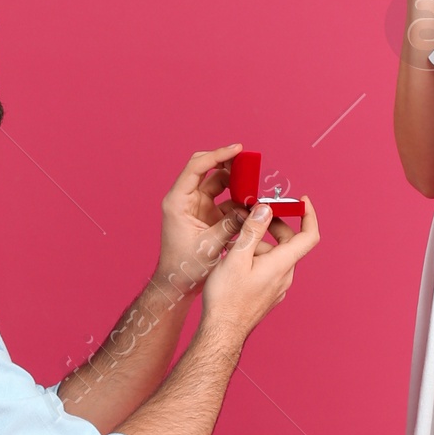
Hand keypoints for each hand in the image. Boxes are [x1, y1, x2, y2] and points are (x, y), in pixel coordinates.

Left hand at [156, 144, 245, 296]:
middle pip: (208, 170)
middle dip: (229, 164)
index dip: (218, 155)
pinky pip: (225, 201)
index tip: (238, 149)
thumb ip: (232, 224)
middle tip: (250, 162)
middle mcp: (186, 200)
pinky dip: (239, 201)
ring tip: (255, 185)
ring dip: (237, 184)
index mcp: (178, 201)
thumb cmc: (185, 267)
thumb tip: (254, 209)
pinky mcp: (207, 216)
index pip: (197, 167)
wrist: (178, 285)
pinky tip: (252, 205)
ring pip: (219, 185)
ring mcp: (196, 207)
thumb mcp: (211, 244)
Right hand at [200, 198, 319, 338]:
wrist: (221, 332)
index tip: (301, 200)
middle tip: (252, 214)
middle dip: (272, 225)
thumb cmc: (226, 298)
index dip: (308, 215)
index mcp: (282, 264)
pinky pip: (268, 268)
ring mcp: (277, 287)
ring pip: (274, 255)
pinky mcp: (268, 294)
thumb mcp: (237, 257)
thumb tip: (266, 209)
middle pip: (288, 242)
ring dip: (258, 242)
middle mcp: (285, 276)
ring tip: (232, 240)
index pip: (309, 235)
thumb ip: (253, 231)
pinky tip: (234, 258)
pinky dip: (255, 257)